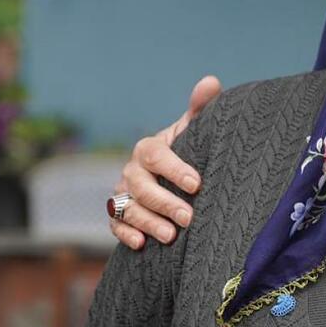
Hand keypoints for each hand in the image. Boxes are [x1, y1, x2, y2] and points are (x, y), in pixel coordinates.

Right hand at [109, 75, 221, 248]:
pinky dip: (126, 234)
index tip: (196, 184)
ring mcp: (122, 193)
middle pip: (141, 187)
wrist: (170, 174)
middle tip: (189, 217)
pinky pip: (115, 225)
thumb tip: (210, 81)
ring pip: (128, 208)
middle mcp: (131, 170)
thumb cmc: (187, 149)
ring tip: (172, 236)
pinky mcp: (118, 214)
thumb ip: (201, 108)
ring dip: (148, 223)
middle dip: (165, 203)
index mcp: (149, 148)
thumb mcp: (194, 129)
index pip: (156, 156)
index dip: (174, 169)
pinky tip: (142, 244)